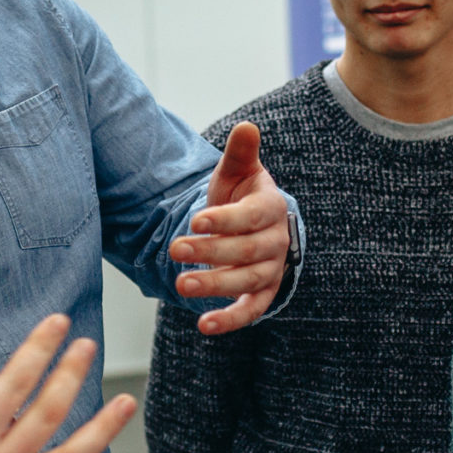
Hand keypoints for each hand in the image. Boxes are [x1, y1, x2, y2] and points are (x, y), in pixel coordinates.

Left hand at [168, 123, 292, 334]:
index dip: (225, 220)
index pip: (251, 216)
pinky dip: (230, 319)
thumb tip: (246, 127)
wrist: (251, 225)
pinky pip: (251, 310)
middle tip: (176, 250)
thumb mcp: (238, 173)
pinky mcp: (263, 294)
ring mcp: (272, 270)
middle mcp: (276, 241)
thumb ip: (240, 153)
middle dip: (210, 252)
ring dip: (215, 285)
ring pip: (246, 280)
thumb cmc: (240, 196)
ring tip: (182, 285)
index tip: (196, 220)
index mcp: (272, 208)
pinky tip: (204, 325)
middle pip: (246, 251)